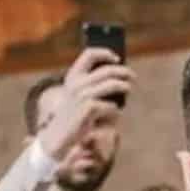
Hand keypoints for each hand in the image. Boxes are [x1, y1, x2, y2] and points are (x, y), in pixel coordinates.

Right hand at [35, 47, 133, 161]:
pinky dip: (116, 110)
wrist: (57, 137)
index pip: (89, 54)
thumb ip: (93, 85)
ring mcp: (83, 95)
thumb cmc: (72, 117)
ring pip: (113, 84)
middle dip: (123, 72)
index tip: (116, 58)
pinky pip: (112, 105)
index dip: (105, 53)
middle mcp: (77, 83)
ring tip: (129, 89)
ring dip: (124, 86)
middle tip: (132, 76)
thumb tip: (118, 77)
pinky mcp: (89, 108)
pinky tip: (115, 113)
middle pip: (107, 70)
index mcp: (72, 76)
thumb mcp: (78, 96)